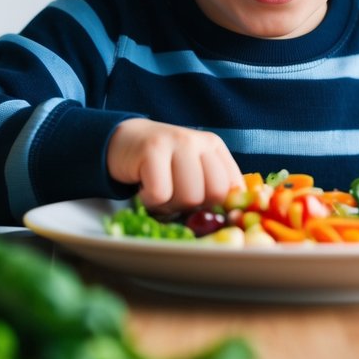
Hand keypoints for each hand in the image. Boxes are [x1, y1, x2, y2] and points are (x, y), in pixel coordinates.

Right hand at [106, 118, 242, 213]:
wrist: (124, 140)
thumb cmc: (162, 164)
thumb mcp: (192, 169)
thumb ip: (210, 186)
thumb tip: (231, 218)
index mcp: (214, 147)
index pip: (234, 186)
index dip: (218, 206)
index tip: (199, 209)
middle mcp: (200, 142)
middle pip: (213, 194)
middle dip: (192, 206)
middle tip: (173, 196)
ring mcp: (178, 142)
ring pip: (188, 197)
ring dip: (169, 205)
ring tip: (158, 190)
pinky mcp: (153, 149)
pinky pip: (160, 194)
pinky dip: (149, 200)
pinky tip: (144, 187)